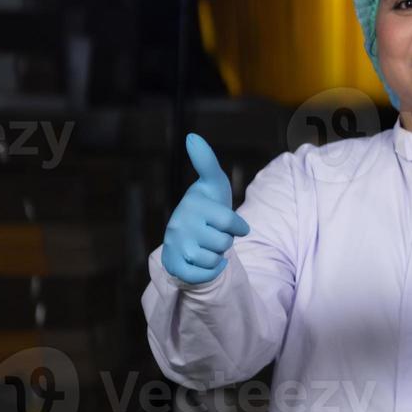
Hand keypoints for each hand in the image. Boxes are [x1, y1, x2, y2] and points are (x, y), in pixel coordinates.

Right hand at [162, 134, 249, 285]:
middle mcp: (178, 224)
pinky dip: (211, 271)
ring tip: (208, 246)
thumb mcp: (213, 184)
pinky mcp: (174, 265)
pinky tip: (206, 261)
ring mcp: (174, 246)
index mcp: (191, 205)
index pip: (228, 222)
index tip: (232, 224)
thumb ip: (206, 162)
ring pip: (213, 259)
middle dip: (226, 242)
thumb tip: (191, 136)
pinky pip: (202, 275)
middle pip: (222, 243)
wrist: (192, 237)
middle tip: (215, 235)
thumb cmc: (209, 207)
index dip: (237, 226)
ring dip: (217, 255)